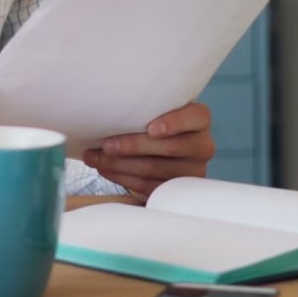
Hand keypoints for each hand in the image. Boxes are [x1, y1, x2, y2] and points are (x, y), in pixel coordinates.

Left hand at [82, 103, 214, 200]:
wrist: (159, 154)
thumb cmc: (152, 124)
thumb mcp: (154, 111)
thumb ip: (143, 108)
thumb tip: (105, 107)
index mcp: (199, 120)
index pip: (196, 117)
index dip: (174, 123)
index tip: (151, 129)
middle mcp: (202, 145)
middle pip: (170, 147)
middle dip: (133, 146)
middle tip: (106, 145)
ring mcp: (192, 170)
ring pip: (155, 168)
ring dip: (120, 164)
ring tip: (95, 158)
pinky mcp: (175, 189)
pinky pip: (148, 185)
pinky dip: (122, 177)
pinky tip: (105, 170)